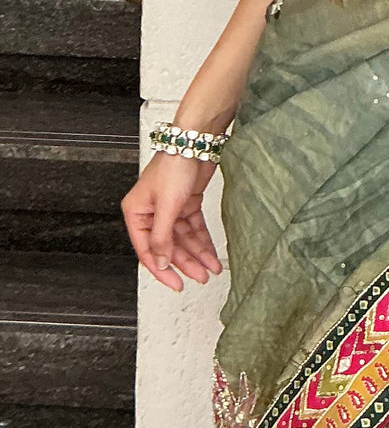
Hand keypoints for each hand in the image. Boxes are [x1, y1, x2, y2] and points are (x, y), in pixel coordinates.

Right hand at [121, 152, 223, 291]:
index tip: (176, 284)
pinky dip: (203, 242)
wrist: (195, 143)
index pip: (146, 250)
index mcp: (136, 213)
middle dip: (185, 263)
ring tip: (211, 268)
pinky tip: (211, 254)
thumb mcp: (166, 206)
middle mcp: (150, 212)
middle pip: (168, 246)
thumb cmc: (174, 165)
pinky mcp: (186, 204)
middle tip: (200, 277)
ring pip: (183, 240)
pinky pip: (194, 229)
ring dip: (197, 254)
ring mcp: (169, 209)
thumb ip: (162, 237)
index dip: (162, 269)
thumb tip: (161, 262)